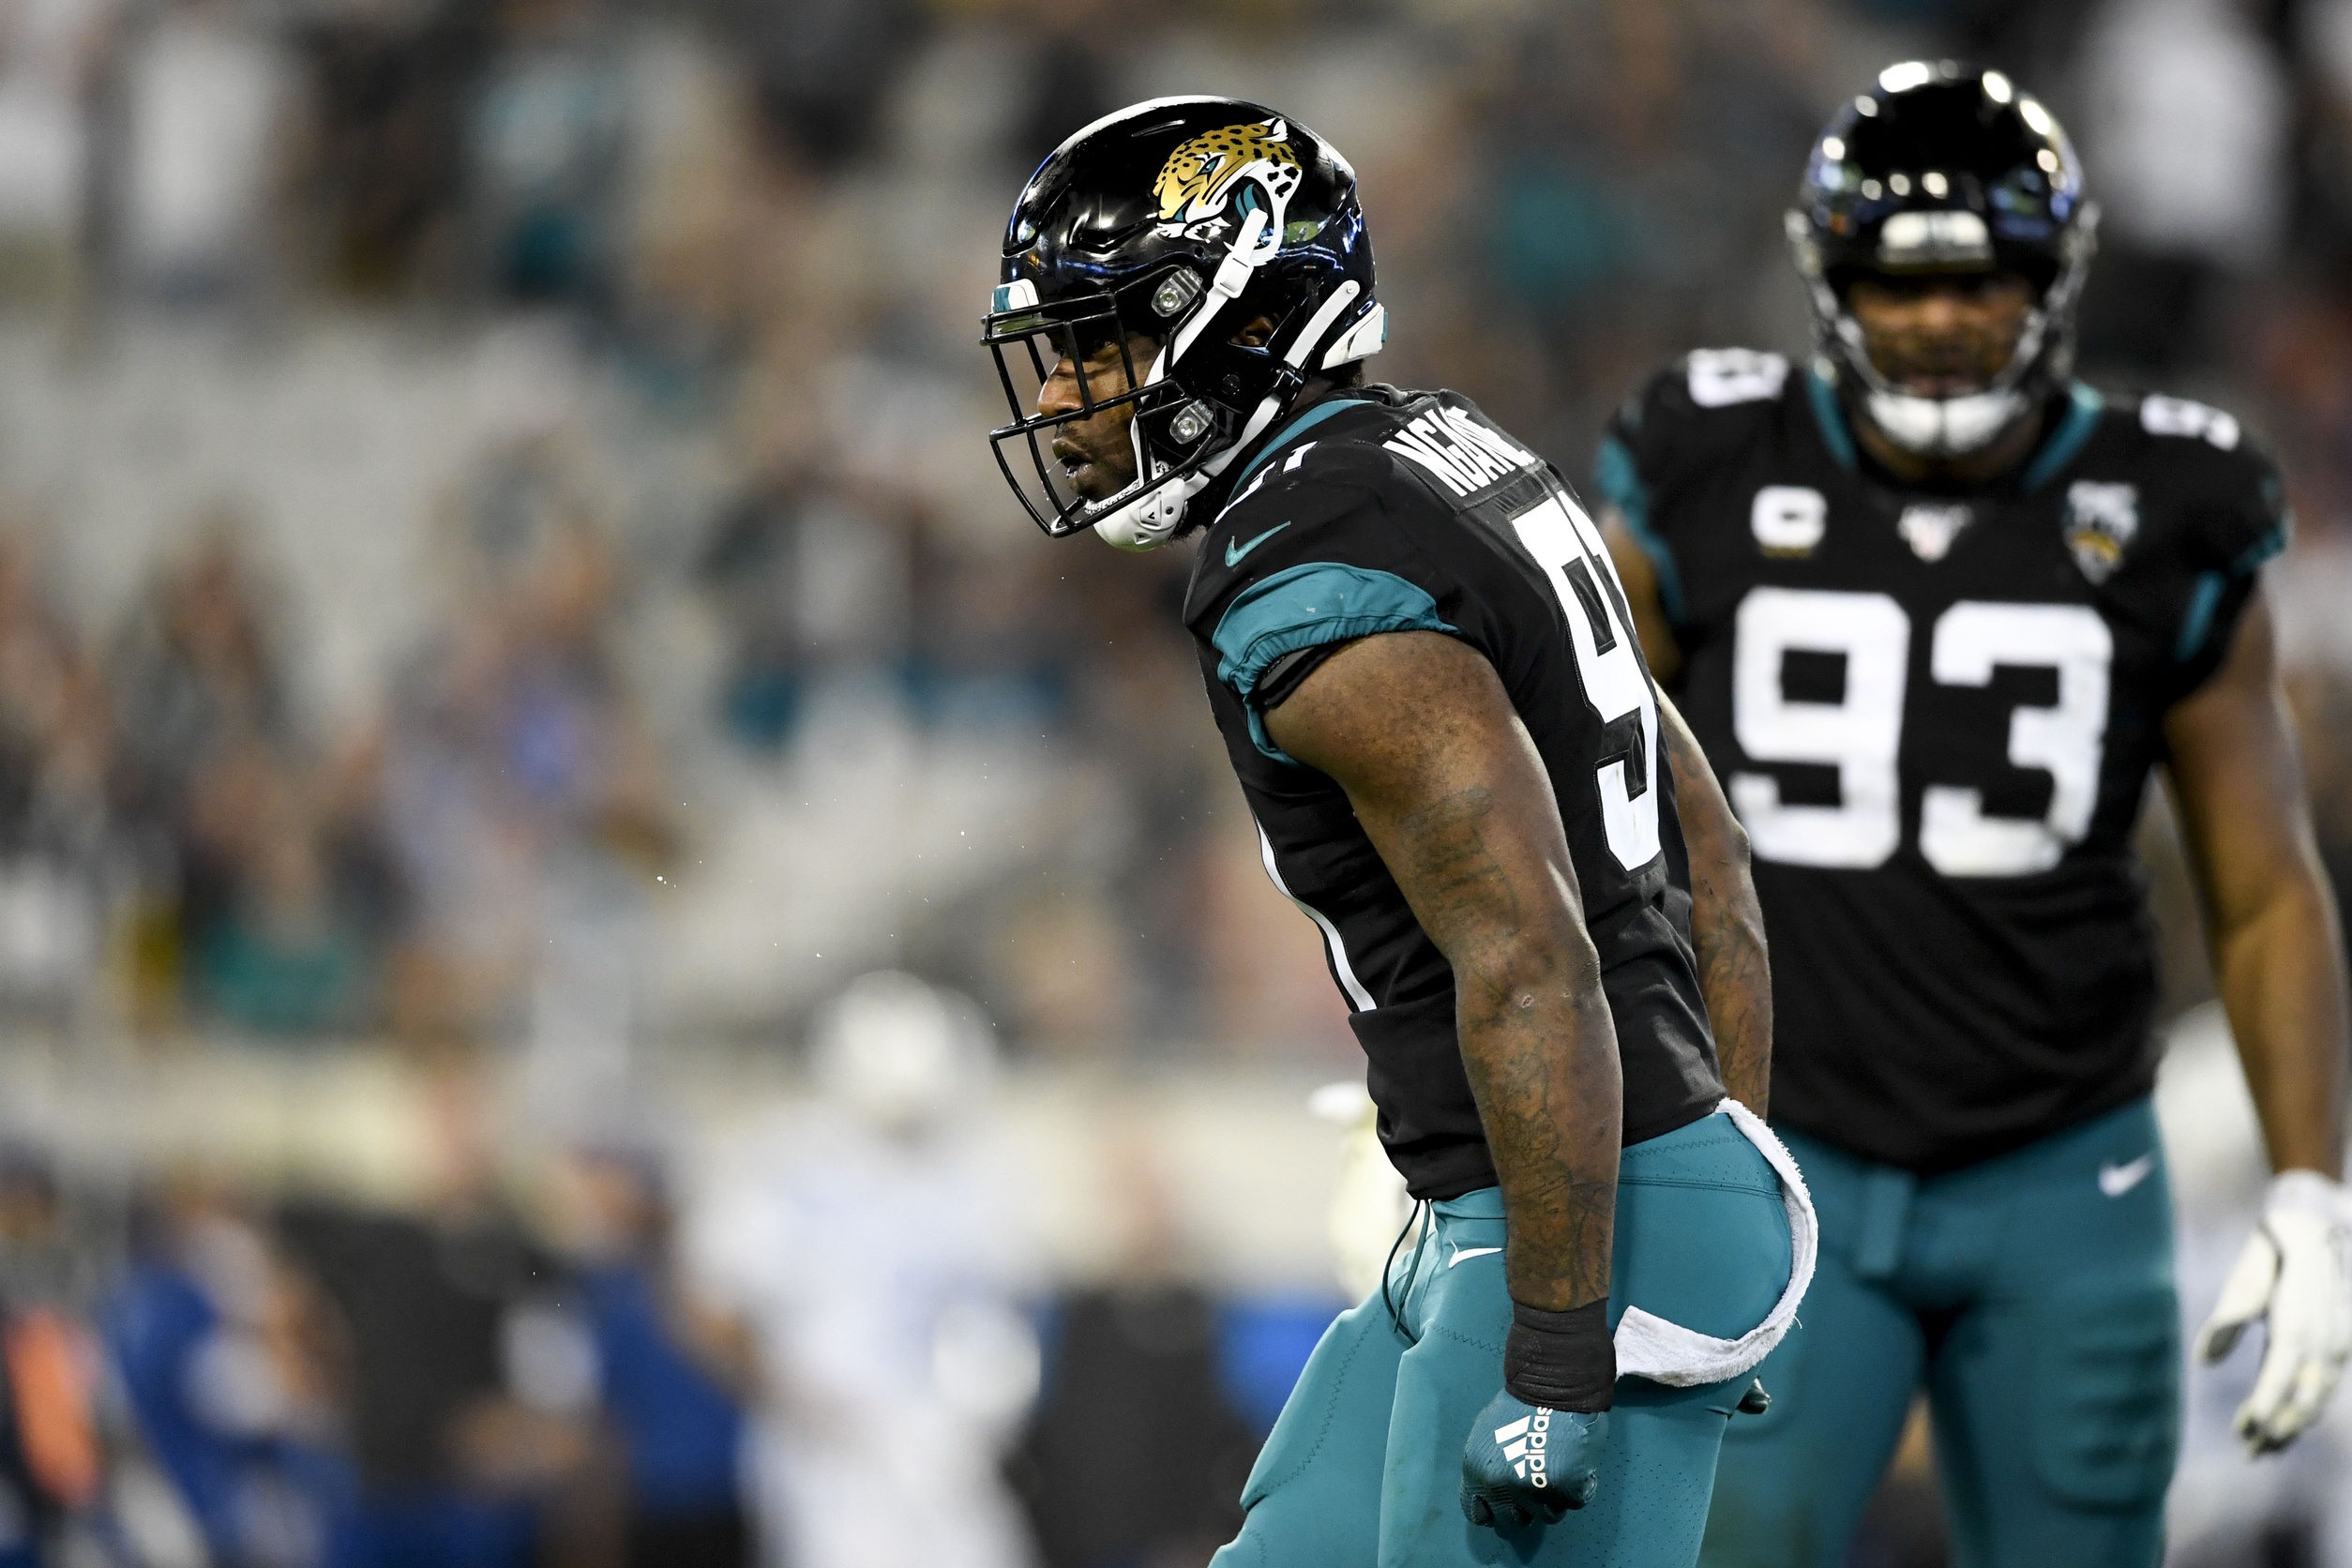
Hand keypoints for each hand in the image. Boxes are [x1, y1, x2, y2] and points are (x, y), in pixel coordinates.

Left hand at [1460, 1390, 1603, 1530]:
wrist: (1552, 1384)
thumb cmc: (1518, 1405)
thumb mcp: (1485, 1436)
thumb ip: (1487, 1466)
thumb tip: (1490, 1493)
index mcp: (1477, 1472)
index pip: (1478, 1514)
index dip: (1494, 1510)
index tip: (1507, 1502)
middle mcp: (1502, 1486)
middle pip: (1514, 1521)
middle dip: (1526, 1506)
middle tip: (1537, 1484)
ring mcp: (1534, 1491)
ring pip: (1548, 1516)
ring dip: (1555, 1497)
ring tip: (1559, 1468)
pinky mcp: (1566, 1489)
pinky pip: (1575, 1502)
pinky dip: (1579, 1486)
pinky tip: (1576, 1462)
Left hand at [2196, 1171, 2351, 1455]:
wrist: (2315, 1230)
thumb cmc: (2271, 1255)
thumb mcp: (2245, 1281)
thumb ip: (2226, 1321)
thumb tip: (2202, 1361)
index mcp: (2296, 1329)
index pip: (2277, 1381)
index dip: (2262, 1409)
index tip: (2244, 1432)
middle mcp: (2323, 1345)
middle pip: (2303, 1403)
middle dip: (2277, 1431)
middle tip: (2248, 1453)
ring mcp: (2338, 1347)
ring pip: (2318, 1400)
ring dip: (2293, 1426)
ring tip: (2265, 1447)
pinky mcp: (2342, 1347)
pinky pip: (2325, 1387)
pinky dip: (2306, 1408)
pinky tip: (2287, 1420)